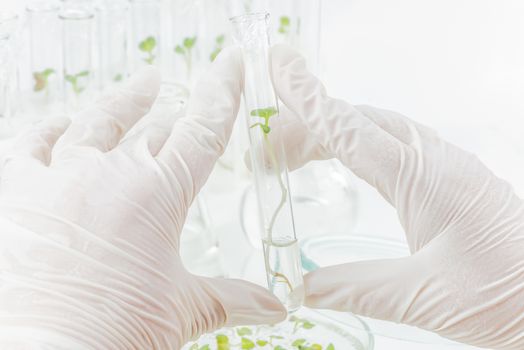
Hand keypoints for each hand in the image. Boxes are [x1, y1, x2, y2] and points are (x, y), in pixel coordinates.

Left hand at [0, 48, 284, 348]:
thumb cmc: (115, 332)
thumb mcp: (184, 310)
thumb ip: (234, 299)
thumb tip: (277, 307)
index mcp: (158, 193)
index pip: (203, 128)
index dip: (222, 92)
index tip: (231, 63)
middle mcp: (111, 173)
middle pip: (154, 129)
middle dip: (173, 117)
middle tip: (182, 107)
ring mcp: (60, 178)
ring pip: (96, 124)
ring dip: (122, 105)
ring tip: (139, 88)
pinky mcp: (17, 193)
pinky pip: (31, 145)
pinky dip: (47, 131)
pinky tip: (59, 123)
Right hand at [269, 44, 523, 349]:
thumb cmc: (507, 296)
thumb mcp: (424, 297)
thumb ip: (355, 288)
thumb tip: (301, 288)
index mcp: (425, 177)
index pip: (350, 128)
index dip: (307, 99)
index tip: (278, 67)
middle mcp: (434, 159)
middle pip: (357, 121)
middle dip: (306, 123)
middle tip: (266, 150)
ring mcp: (444, 164)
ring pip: (375, 129)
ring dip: (330, 133)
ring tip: (292, 156)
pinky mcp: (448, 176)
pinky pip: (393, 143)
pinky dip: (355, 144)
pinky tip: (343, 161)